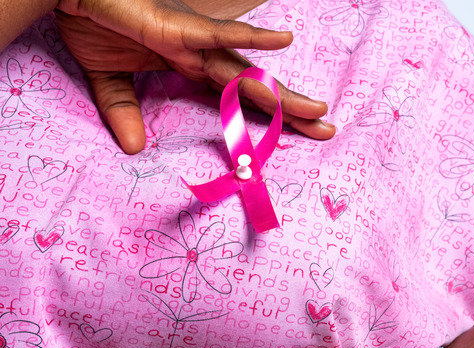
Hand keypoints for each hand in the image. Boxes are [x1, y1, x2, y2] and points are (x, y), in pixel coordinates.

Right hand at [55, 0, 335, 153]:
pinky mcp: (177, 26)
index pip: (237, 98)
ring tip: (316, 109)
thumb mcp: (110, 79)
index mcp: (190, 66)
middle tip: (326, 129)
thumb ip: (124, 110)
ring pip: (246, 70)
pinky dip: (249, 37)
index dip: (266, 116)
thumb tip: (132, 148)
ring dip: (280, 90)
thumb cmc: (93, 21)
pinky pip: (217, 33)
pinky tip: (282, 41)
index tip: (294, 135)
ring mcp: (193, 40)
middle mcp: (201, 54)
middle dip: (290, 110)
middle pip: (254, 87)